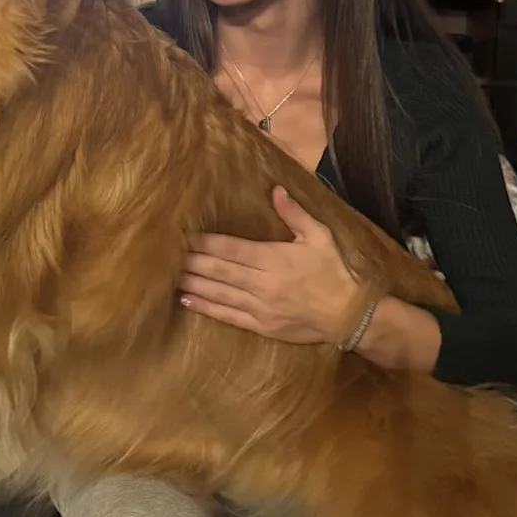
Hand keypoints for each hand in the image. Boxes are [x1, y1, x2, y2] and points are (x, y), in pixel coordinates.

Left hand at [178, 187, 363, 343]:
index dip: (206, 243)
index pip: (231, 248)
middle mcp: (262, 283)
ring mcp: (260, 307)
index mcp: (274, 258)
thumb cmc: (334, 272)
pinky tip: (187, 300)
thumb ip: (295, 214)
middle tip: (168, 255)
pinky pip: (228, 316)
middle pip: (219, 270)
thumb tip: (275, 190)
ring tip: (170, 275)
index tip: (185, 236)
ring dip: (193, 283)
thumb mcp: (320, 236)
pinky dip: (206, 307)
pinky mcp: (261, 326)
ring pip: (219, 293)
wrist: (349, 315)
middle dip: (192, 262)